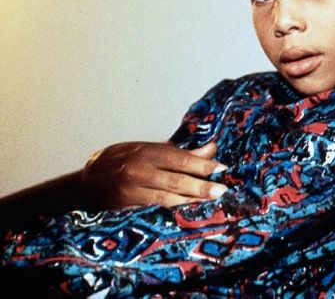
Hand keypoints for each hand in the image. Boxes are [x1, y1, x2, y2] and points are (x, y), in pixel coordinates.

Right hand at [81, 141, 227, 208]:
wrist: (87, 181)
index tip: (221, 169)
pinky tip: (187, 211)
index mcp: (146, 153)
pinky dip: (172, 211)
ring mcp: (131, 192)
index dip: (202, 165)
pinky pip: (154, 210)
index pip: (180, 159)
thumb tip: (210, 150)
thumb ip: (180, 152)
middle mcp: (138, 171)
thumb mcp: (149, 149)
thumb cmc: (123, 160)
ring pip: (167, 199)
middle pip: (176, 181)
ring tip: (210, 202)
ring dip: (191, 201)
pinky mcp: (126, 208)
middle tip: (221, 190)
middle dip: (201, 187)